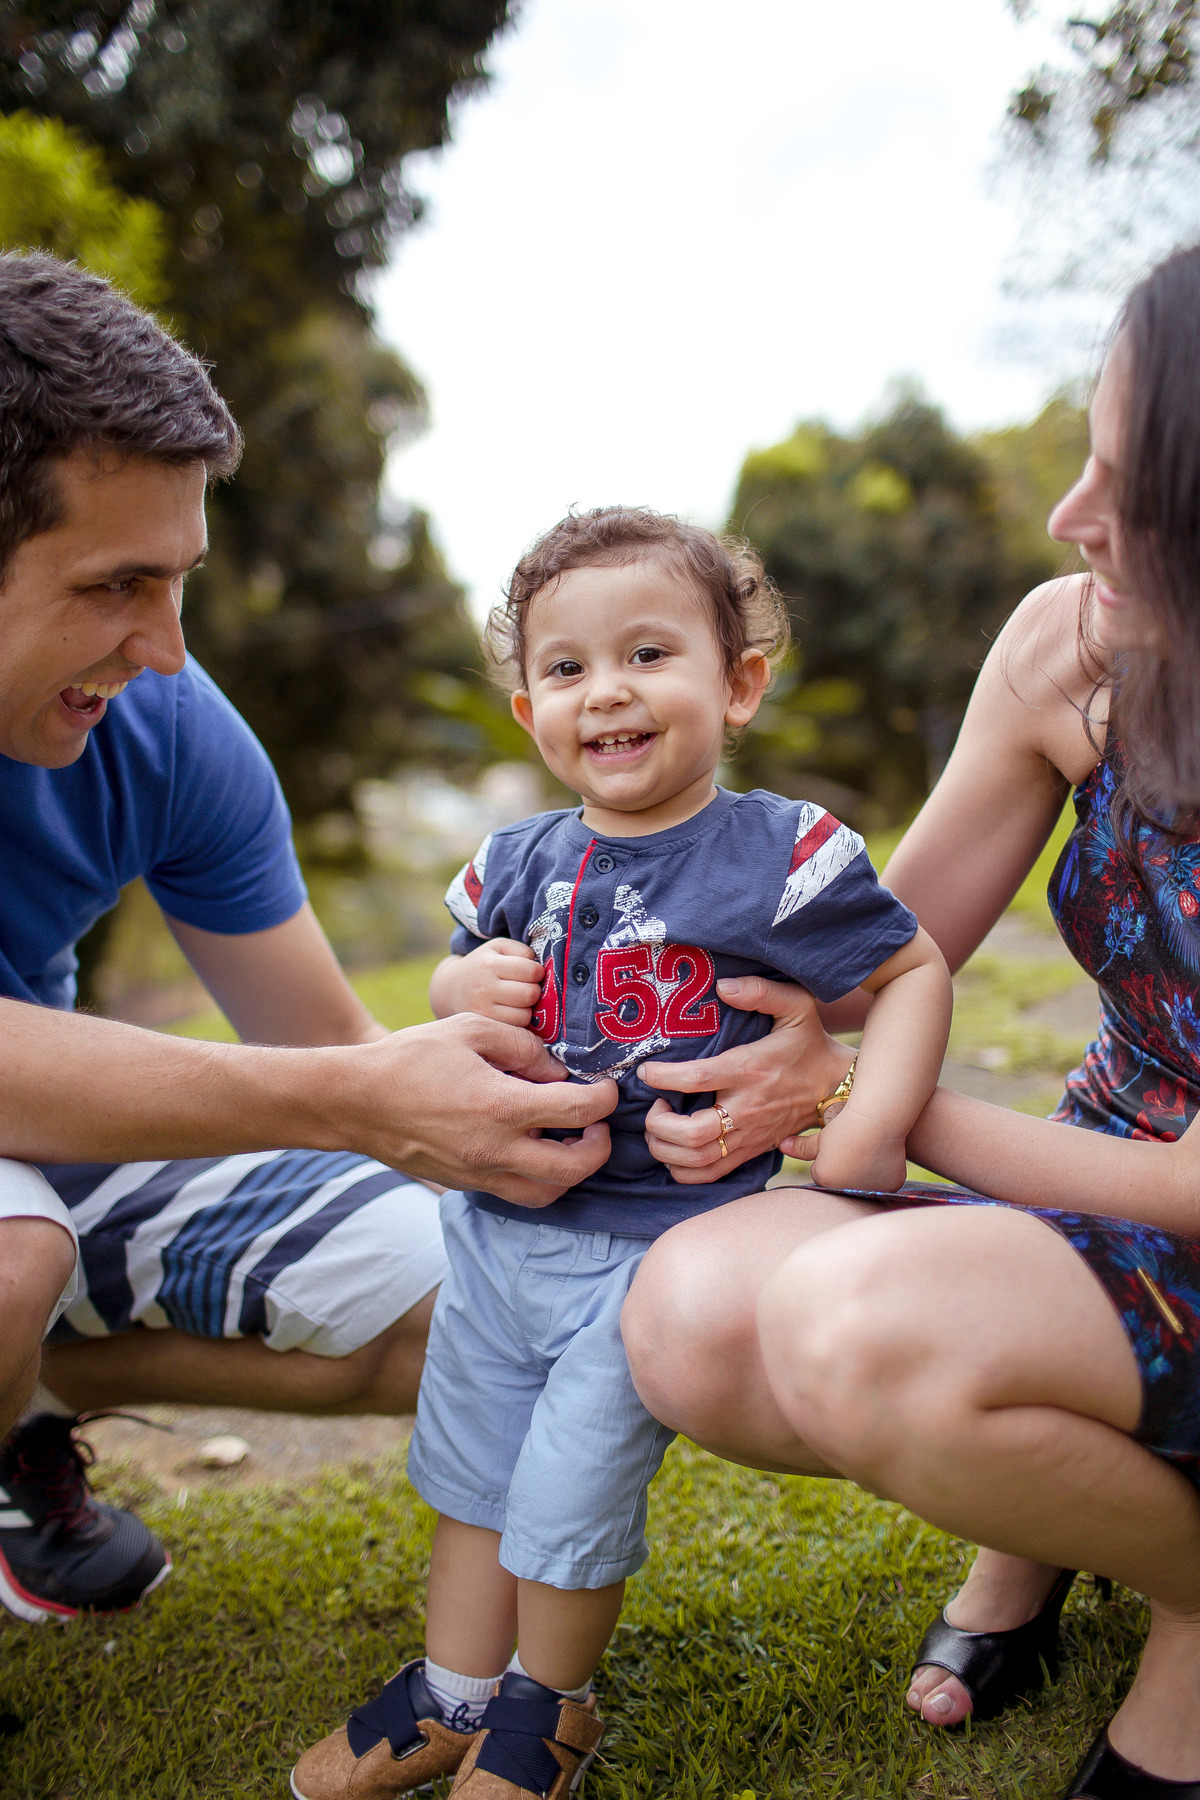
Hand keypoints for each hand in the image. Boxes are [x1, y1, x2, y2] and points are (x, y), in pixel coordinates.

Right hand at [324, 1013, 616, 1205]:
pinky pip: (518, 1192)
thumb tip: (556, 1071)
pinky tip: (533, 1145)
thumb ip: (523, 1047)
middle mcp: (494, 1150)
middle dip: (599, 1145)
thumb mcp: (471, 1029)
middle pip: (575, 1168)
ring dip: (571, 1170)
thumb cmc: (410, 1058)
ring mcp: (479, 1173)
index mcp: (500, 1106)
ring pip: (548, 1192)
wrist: (356, 1101)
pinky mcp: (466, 1184)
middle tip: (595, 1122)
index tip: (606, 1086)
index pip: (578, 1111)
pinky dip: (539, 1176)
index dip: (604, 1097)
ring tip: (570, 1139)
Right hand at [437, 939, 544, 1026]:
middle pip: (530, 994)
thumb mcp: (498, 947)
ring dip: (528, 1009)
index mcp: (489, 965)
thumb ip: (521, 950)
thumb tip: (540, 969)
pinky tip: (511, 1013)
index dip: (538, 972)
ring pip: (525, 1016)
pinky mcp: (485, 1028)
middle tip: (527, 988)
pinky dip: (518, 1023)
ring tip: (518, 1002)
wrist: (451, 989)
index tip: (531, 974)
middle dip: (534, 991)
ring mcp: (483, 1011)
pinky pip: (515, 1030)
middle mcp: (484, 989)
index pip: (531, 971)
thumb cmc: (482, 965)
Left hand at [639, 977, 855, 1182]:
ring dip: (665, 1149)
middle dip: (658, 1124)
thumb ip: (761, 991)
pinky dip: (682, 1169)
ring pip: (696, 1160)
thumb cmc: (809, 1044)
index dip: (663, 1077)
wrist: (837, 1086)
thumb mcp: (796, 1006)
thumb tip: (723, 986)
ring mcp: (748, 1136)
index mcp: (749, 1070)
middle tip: (653, 1106)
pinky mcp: (750, 1152)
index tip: (646, 1071)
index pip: (696, 1079)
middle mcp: (746, 1108)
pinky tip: (674, 1148)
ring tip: (659, 1126)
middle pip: (692, 1134)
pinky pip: (708, 1175)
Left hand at [791, 1106, 907, 1192]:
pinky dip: (883, 1173)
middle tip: (855, 1148)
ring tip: (868, 1151)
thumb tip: (781, 1146)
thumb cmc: (844, 1126)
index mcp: (824, 1179)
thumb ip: (802, 1148)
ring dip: (865, 1174)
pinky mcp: (890, 1186)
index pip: (824, 1174)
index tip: (839, 1145)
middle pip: (844, 1182)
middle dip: (846, 1170)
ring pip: (865, 1184)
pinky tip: (882, 1157)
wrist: (876, 1119)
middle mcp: (846, 1190)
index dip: (830, 1159)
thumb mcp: (821, 1138)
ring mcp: (869, 1189)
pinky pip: (884, 1182)